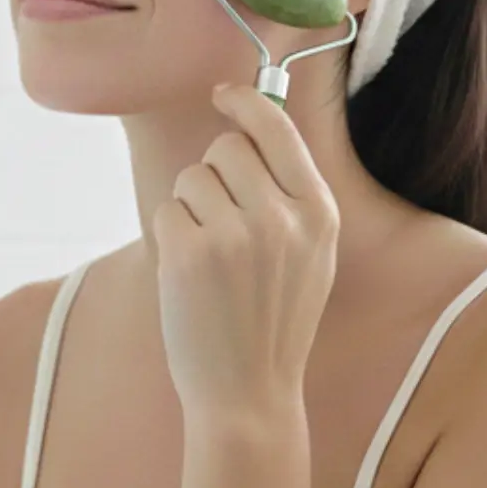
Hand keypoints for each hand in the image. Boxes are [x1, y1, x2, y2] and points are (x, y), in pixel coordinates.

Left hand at [152, 83, 340, 423]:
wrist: (248, 393)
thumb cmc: (272, 320)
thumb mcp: (310, 254)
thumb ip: (289, 194)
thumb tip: (251, 125)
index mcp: (320, 213)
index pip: (278, 129)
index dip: (246, 104)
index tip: (223, 94)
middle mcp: (283, 217)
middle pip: (226, 147)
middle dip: (214, 175)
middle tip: (222, 227)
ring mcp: (236, 235)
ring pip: (191, 177)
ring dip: (190, 208)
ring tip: (212, 261)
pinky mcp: (190, 253)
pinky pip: (166, 211)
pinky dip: (170, 236)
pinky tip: (190, 277)